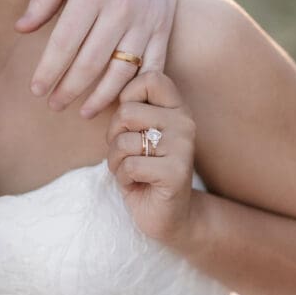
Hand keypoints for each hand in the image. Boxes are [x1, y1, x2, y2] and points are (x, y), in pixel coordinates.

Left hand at [15, 0, 177, 116]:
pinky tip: (121, 101)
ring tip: (84, 112)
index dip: (49, 71)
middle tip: (54, 104)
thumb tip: (21, 29)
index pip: (65, 43)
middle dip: (70, 89)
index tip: (36, 90)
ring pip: (123, 70)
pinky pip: (153, 66)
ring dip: (102, 97)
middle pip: (92, 62)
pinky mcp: (163, 27)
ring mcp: (145, 20)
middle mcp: (120, 9)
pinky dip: (137, 88)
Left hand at [106, 72, 196, 246]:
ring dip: (116, 161)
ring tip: (131, 171)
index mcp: (176, 108)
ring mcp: (183, 147)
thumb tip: (110, 85)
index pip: (150, 79)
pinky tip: (138, 184)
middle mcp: (184, 122)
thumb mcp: (139, 134)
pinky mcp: (176, 172)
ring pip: (125, 141)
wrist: (170, 216)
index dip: (128, 96)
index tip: (129, 122)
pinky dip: (124, 178)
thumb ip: (133, 110)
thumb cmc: (146, 170)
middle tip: (125, 154)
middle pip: (126, 112)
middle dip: (114, 136)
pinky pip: (131, 165)